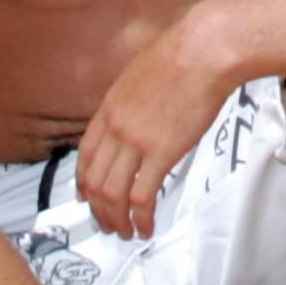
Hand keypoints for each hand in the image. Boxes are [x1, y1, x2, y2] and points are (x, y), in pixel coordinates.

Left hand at [76, 14, 230, 238]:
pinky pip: (142, 196)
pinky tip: (147, 226)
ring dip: (116, 221)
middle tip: (107, 225)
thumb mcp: (140, 75)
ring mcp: (136, 141)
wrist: (202, 51)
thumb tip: (138, 116)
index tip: (87, 197)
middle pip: (94, 181)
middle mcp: (116, 128)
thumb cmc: (182, 56)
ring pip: (112, 195)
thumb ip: (131, 102)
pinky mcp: (162, 152)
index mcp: (109, 108)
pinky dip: (141, 218)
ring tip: (126, 233)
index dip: (82, 183)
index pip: (84, 155)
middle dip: (98, 210)